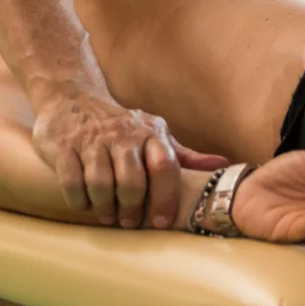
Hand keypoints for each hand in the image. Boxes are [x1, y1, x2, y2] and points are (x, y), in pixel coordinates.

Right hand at [32, 89, 229, 229]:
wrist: (74, 100)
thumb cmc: (121, 127)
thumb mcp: (155, 135)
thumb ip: (185, 155)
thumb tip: (223, 166)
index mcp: (151, 132)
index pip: (165, 166)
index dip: (166, 197)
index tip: (161, 222)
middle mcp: (124, 134)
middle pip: (132, 181)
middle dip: (132, 208)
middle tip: (130, 223)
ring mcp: (93, 140)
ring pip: (101, 183)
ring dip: (105, 208)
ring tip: (109, 217)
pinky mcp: (65, 148)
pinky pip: (72, 182)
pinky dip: (79, 201)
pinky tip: (85, 205)